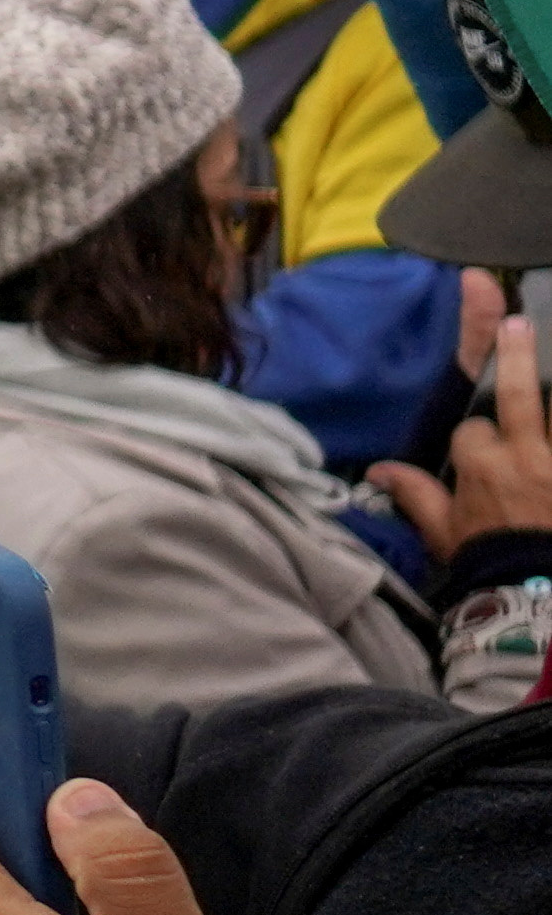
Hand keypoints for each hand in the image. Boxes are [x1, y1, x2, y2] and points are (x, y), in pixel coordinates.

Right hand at [377, 284, 551, 555]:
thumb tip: (379, 469)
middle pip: (518, 396)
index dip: (476, 440)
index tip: (481, 452)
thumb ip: (416, 494)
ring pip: (550, 413)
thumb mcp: (442, 530)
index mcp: (481, 467)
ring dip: (546, 393)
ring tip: (534, 348)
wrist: (533, 593)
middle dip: (514, 357)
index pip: (474, 431)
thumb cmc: (486, 559)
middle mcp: (523, 457)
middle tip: (514, 321)